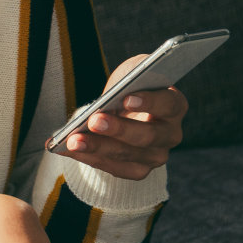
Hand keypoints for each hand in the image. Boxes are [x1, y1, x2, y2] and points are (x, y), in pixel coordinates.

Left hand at [58, 53, 187, 180]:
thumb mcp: (131, 72)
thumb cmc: (128, 87)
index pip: (168, 104)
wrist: (121, 109)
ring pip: (128, 155)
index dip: (150, 102)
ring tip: (73, 140)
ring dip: (98, 148)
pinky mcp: (138, 170)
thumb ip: (128, 77)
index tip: (126, 98)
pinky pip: (114, 168)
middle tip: (94, 120)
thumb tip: (111, 96)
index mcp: (174, 105)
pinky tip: (67, 149)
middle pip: (147, 136)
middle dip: (118, 129)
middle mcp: (171, 134)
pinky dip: (89, 158)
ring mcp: (156, 155)